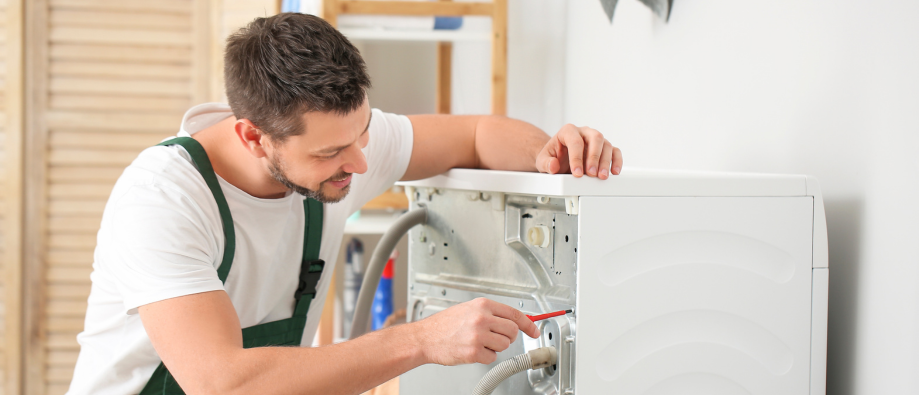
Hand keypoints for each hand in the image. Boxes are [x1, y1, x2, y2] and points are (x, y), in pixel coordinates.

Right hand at [412, 298, 539, 365]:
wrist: (425, 337)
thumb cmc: (445, 324)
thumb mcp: (469, 309)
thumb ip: (492, 313)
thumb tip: (516, 320)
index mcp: (482, 305)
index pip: (515, 314)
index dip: (529, 324)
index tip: (534, 331)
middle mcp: (482, 318)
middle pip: (513, 331)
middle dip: (508, 337)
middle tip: (496, 337)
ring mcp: (478, 335)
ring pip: (504, 345)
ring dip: (495, 347)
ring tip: (478, 342)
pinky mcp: (474, 352)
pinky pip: (492, 358)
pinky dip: (485, 357)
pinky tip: (472, 350)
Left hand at [535, 124, 621, 178]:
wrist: (558, 158)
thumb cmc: (552, 156)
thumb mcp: (542, 161)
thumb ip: (546, 163)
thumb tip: (553, 165)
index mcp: (568, 131)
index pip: (575, 141)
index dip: (577, 158)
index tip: (577, 173)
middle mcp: (584, 132)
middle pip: (595, 138)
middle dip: (594, 157)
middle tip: (591, 174)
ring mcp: (595, 139)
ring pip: (606, 145)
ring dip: (605, 162)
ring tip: (601, 177)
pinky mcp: (604, 148)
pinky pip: (615, 151)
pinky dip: (616, 161)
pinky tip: (614, 172)